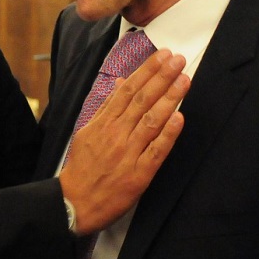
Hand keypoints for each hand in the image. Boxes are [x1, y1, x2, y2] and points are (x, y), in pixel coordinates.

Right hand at [58, 50, 188, 234]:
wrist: (74, 202)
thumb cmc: (82, 167)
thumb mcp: (88, 132)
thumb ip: (107, 108)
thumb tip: (122, 84)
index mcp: (103, 123)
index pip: (127, 90)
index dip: (146, 71)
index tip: (161, 56)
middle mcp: (116, 134)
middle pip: (141, 100)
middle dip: (161, 77)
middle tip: (177, 60)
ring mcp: (128, 153)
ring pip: (151, 120)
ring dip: (170, 98)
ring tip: (184, 80)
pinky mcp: (139, 174)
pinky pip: (156, 150)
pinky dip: (168, 134)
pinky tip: (180, 118)